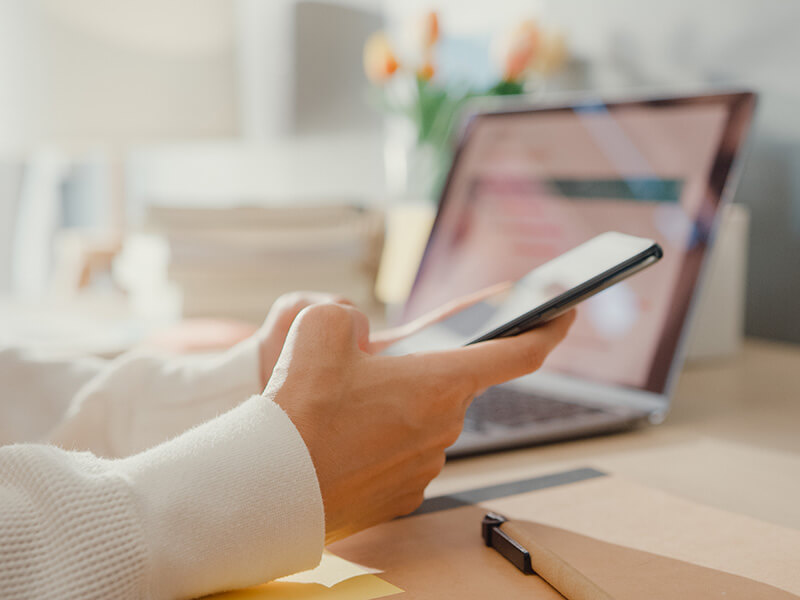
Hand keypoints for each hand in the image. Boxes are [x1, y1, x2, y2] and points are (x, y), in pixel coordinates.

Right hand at [263, 302, 574, 542]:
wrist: (269, 486)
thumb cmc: (298, 407)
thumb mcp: (318, 327)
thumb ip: (350, 315)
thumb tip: (359, 335)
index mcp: (439, 381)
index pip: (518, 353)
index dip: (548, 327)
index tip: (565, 313)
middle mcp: (444, 427)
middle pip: (451, 386)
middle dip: (422, 372)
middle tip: (375, 373)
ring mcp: (426, 466)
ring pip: (423, 422)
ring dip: (398, 410)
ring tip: (346, 413)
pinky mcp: (404, 496)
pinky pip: (404, 456)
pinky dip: (384, 444)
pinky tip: (346, 444)